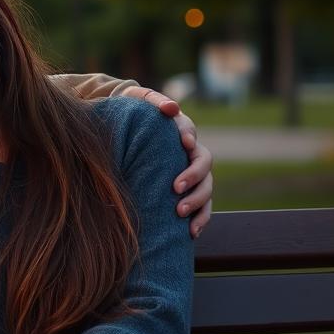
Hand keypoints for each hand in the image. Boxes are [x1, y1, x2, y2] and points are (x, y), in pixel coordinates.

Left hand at [120, 86, 212, 237]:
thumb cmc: (133, 115)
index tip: (183, 143)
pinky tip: (191, 232)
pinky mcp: (187, 193)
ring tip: (180, 213)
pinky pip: (202, 208)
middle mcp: (189, 152)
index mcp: (179, 129)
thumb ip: (154, 101)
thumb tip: (171, 108)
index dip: (189, 137)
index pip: (189, 131)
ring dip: (198, 202)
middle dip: (193, 176)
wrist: (126, 132)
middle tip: (175, 188)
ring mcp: (191, 174)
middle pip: (203, 163)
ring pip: (207, 188)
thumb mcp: (139, 101)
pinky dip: (200, 220)